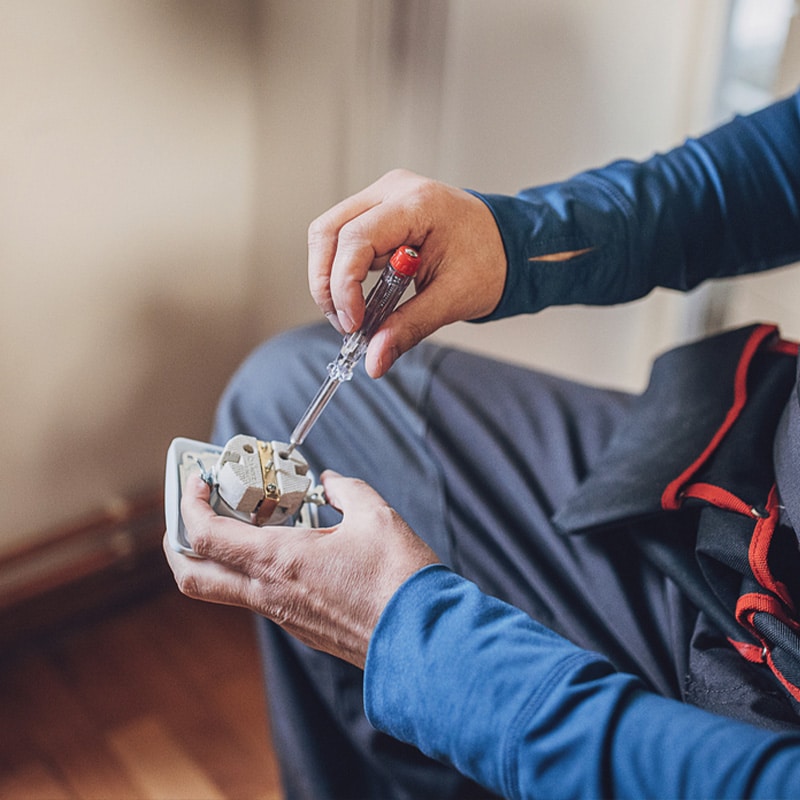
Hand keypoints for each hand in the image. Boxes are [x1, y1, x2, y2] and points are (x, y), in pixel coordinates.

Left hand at [164, 471, 439, 668]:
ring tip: (242, 522)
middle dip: (178, 544)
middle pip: (193, 578)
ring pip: (225, 590)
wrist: (422, 639)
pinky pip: (260, 598)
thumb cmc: (398, 579)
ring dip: (218, 557)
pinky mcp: (302, 628)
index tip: (197, 482)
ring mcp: (284, 617)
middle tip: (192, 513)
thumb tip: (331, 482)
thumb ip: (347, 490)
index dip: (189, 505)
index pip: (206, 536)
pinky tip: (286, 548)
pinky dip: (255, 570)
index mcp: (278, 561)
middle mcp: (269, 594)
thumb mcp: (375, 516)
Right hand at [308, 169, 506, 376]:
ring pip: (328, 234)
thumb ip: (410, 328)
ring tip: (352, 314)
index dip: (344, 285)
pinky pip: (342, 239)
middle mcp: (393, 191)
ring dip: (330, 279)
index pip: (356, 239)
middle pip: (328, 231)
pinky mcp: (378, 212)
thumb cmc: (489, 260)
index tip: (353, 324)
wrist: (508, 243)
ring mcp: (382, 198)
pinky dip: (342, 272)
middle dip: (326, 283)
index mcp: (417, 204)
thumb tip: (374, 360)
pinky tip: (360, 297)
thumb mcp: (453, 299)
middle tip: (345, 323)